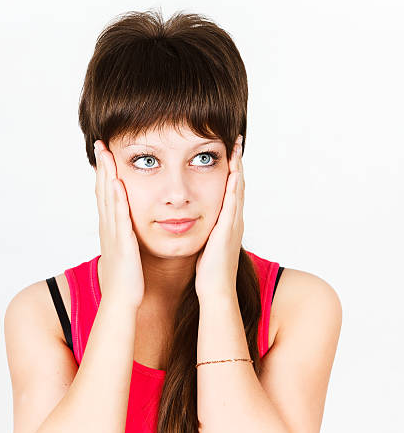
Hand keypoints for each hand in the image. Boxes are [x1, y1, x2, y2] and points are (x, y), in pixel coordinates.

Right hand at [94, 140, 144, 308]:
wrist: (122, 302)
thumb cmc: (127, 281)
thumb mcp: (126, 254)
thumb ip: (127, 240)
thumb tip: (131, 233)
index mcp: (112, 230)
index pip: (107, 197)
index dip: (105, 175)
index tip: (106, 154)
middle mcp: (109, 228)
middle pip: (103, 192)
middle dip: (102, 167)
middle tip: (100, 144)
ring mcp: (114, 234)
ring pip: (109, 199)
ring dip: (107, 175)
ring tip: (106, 153)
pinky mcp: (122, 243)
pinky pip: (119, 216)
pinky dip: (117, 198)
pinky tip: (116, 182)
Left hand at [195, 135, 244, 300]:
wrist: (216, 291)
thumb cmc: (208, 272)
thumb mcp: (207, 245)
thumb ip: (206, 231)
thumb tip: (194, 221)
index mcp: (228, 223)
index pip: (230, 190)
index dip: (231, 170)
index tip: (228, 151)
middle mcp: (234, 221)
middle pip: (238, 185)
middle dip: (237, 162)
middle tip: (236, 141)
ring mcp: (233, 225)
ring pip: (237, 191)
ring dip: (238, 169)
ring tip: (236, 148)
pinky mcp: (228, 232)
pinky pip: (231, 205)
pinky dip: (233, 188)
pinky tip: (232, 173)